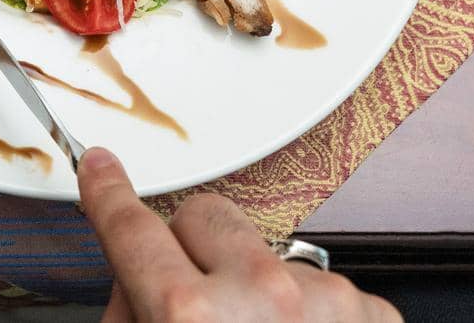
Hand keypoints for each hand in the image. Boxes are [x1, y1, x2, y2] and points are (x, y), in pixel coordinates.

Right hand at [78, 147, 397, 321]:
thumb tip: (133, 281)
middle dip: (189, 248)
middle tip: (189, 299)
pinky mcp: (371, 314)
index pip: (131, 228)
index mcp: (190, 315)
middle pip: (204, 217)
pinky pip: (322, 286)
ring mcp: (324, 301)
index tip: (101, 166)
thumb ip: (133, 310)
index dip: (108, 194)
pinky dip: (309, 314)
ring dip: (254, 288)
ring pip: (267, 253)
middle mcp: (260, 296)